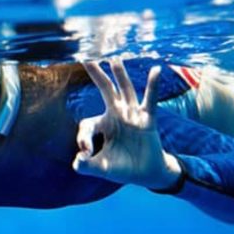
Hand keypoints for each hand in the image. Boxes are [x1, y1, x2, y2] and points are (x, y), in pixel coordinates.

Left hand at [72, 57, 180, 189]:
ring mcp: (132, 115)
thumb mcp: (101, 168)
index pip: (87, 124)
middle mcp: (117, 115)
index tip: (85, 152)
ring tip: (115, 60)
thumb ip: (87, 165)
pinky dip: (153, 86)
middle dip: (96, 76)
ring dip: (120, 76)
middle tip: (87, 58)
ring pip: (125, 92)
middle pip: (105, 91)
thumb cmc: (122, 168)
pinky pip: (150, 101)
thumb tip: (77, 162)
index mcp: (103, 125)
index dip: (83, 137)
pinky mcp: (147, 120)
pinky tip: (156, 70)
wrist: (145, 174)